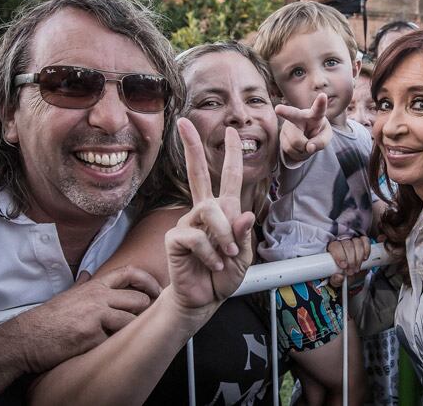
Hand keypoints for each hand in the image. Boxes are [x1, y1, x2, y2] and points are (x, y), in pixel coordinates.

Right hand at [18, 266, 160, 372]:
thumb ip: (82, 285)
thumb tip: (88, 274)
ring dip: (126, 332)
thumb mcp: (67, 296)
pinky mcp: (91, 336)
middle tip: (137, 321)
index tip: (156, 291)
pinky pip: (112, 342)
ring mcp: (95, 316)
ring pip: (130, 322)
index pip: (130, 272)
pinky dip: (108, 347)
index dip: (149, 281)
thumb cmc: (46, 319)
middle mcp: (98, 298)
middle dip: (142, 313)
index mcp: (94, 287)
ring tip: (114, 337)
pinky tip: (95, 348)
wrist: (24, 339)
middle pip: (139, 300)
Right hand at [164, 119, 254, 309]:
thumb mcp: (243, 256)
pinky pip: (197, 236)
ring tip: (227, 256)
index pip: (230, 177)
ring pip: (210, 211)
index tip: (230, 131)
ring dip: (224, 235)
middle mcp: (204, 211)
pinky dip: (211, 253)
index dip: (231, 154)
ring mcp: (188, 222)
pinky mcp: (176, 237)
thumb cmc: (224, 274)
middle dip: (192, 147)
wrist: (205, 299)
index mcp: (224, 211)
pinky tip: (213, 264)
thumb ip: (244, 236)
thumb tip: (245, 214)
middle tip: (183, 123)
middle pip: (197, 173)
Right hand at [276, 93, 332, 162]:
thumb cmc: (318, 132)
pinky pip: (290, 149)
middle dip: (284, 111)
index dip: (321, 103)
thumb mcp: (325, 137)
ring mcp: (288, 126)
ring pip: (296, 142)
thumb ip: (321, 142)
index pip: (319, 109)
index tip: (323, 95)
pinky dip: (297, 152)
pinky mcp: (281, 135)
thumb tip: (309, 148)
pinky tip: (298, 146)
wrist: (304, 135)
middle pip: (292, 115)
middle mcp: (299, 116)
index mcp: (314, 115)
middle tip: (278, 109)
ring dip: (303, 149)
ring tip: (305, 142)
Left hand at [328, 236, 369, 287]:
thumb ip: (336, 280)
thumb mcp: (336, 280)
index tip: (344, 266)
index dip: (340, 255)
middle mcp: (341, 242)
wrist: (349, 274)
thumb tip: (339, 277)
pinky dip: (366, 249)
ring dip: (358, 257)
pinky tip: (364, 258)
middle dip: (351, 259)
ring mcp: (352, 240)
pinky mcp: (361, 241)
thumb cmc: (340, 274)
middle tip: (351, 271)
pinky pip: (365, 240)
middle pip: (347, 244)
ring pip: (357, 242)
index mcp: (331, 249)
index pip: (335, 246)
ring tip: (356, 268)